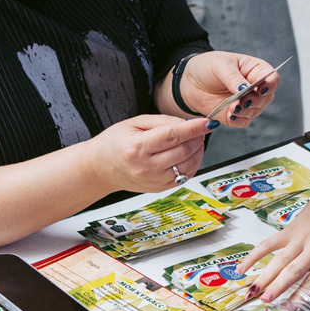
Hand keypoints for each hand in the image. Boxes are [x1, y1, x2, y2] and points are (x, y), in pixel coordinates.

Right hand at [87, 114, 213, 194]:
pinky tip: (189, 154)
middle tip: (200, 128)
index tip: (208, 122)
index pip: (173, 136)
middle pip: (184, 151)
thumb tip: (188, 123)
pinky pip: (184, 176)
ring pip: (188, 166)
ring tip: (195, 140)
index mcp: (137, 147)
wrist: (101, 168)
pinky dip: (192, 164)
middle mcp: (146, 167)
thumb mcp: (135, 123)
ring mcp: (153, 180)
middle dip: (198, 138)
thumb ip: (163, 121)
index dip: (194, 128)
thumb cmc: (115, 143)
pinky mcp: (159, 188)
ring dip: (198, 151)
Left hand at [176, 52, 279, 126]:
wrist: (189, 81)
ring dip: (246, 111)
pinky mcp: (235, 115)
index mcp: (255, 70)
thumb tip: (245, 88)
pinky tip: (230, 115)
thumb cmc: (207, 66)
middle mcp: (254, 87)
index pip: (272, 78)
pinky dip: (238, 120)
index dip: (270, 85)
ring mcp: (246, 102)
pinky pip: (243, 121)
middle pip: (267, 97)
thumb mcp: (220, 65)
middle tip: (243, 100)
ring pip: (256, 111)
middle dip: (256, 100)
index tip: (260, 89)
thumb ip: (233, 78)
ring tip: (233, 108)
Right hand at [241, 173, 309, 302]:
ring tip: (254, 290)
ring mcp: (299, 239)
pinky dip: (254, 255)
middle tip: (266, 301)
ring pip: (279, 260)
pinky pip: (268, 244)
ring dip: (265, 276)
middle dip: (278, 287)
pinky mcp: (288, 231)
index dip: (301, 297)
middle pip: (293, 271)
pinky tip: (243, 268)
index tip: (289, 309)